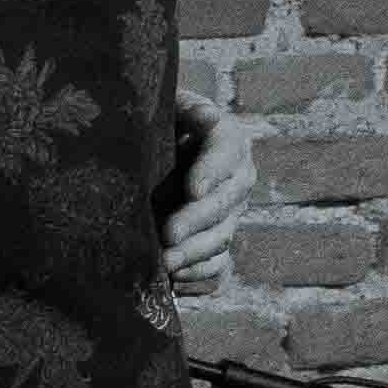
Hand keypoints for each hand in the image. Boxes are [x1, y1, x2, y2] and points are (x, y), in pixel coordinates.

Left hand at [161, 98, 249, 289]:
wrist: (152, 150)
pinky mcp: (215, 241)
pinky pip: (218, 267)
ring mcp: (228, 215)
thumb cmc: (155, 122)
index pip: (225, 152)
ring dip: (195, 254)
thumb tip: (208, 117)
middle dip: (197, 221)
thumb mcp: (167, 106)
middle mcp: (235, 179)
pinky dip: (200, 277)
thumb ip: (184, 108)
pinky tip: (174, 282)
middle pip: (225, 202)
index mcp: (225, 139)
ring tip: (166, 264)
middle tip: (169, 235)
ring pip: (221, 237)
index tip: (192, 189)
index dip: (212, 172)